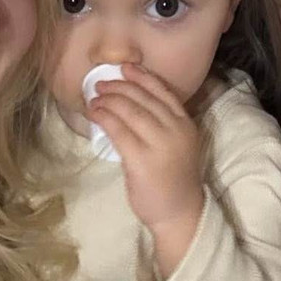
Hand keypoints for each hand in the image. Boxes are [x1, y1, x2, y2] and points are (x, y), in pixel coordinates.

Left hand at [89, 64, 203, 269]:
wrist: (179, 212)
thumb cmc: (174, 180)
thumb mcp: (176, 145)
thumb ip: (161, 125)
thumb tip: (128, 104)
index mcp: (185, 124)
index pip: (163, 92)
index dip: (143, 77)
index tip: (125, 67)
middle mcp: (175, 129)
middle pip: (143, 98)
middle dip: (119, 87)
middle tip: (100, 83)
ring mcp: (159, 144)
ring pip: (130, 111)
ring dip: (109, 101)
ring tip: (94, 98)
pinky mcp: (141, 159)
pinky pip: (119, 131)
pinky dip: (104, 118)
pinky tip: (94, 114)